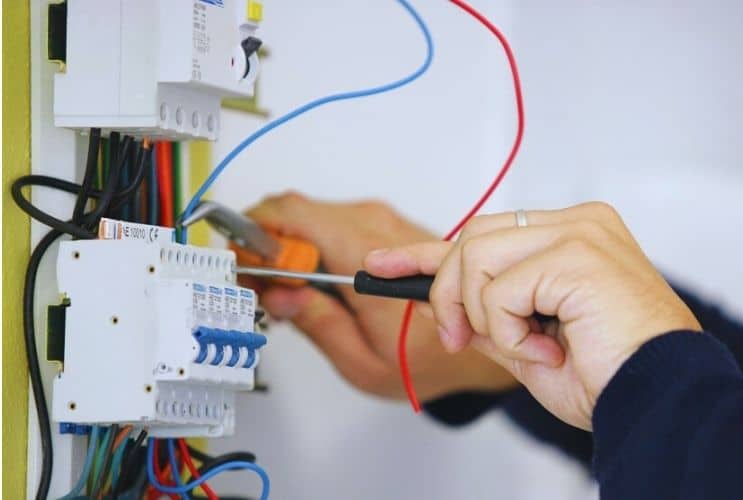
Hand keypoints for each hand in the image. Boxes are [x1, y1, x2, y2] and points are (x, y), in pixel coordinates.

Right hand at [243, 192, 515, 400]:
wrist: (482, 335)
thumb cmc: (432, 356)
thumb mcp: (362, 360)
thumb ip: (315, 322)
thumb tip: (279, 292)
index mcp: (362, 255)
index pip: (290, 214)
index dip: (253, 234)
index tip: (241, 264)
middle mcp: (374, 226)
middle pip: (296, 212)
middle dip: (269, 246)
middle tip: (263, 287)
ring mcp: (382, 222)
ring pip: (313, 217)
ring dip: (292, 248)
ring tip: (292, 293)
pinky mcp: (387, 227)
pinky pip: (336, 224)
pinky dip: (315, 247)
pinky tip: (318, 284)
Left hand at [364, 202, 700, 429]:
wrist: (660, 400)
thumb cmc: (611, 375)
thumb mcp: (530, 344)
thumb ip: (490, 315)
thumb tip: (443, 305)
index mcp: (573, 237)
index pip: (484, 233)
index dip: (426, 252)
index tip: (384, 263)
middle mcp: (577, 224)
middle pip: (472, 237)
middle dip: (449, 292)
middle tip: (463, 339)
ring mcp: (579, 233)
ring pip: (476, 255)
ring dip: (485, 315)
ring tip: (526, 347)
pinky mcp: (576, 254)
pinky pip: (499, 290)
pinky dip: (509, 332)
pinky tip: (547, 349)